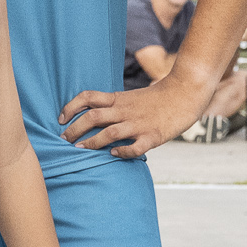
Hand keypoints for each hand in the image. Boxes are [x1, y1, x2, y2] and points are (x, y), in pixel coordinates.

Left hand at [59, 66, 210, 158]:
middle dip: (73, 129)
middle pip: (92, 117)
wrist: (186, 92)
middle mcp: (125, 111)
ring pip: (109, 133)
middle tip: (63, 140)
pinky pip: (134, 147)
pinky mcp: (153, 136)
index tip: (60, 118)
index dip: (70, 106)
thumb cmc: (159, 97)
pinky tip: (114, 155)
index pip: (88, 97)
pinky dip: (122, 152)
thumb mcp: (132, 97)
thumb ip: (116, 106)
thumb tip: (97, 118)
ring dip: (91, 142)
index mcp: (119, 99)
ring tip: (79, 150)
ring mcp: (139, 124)